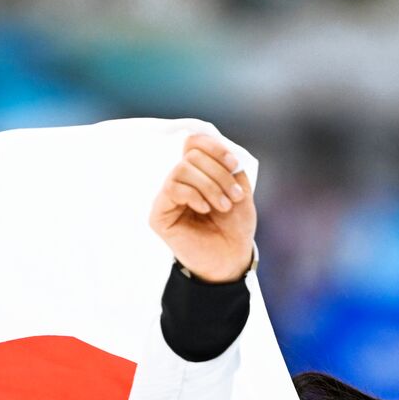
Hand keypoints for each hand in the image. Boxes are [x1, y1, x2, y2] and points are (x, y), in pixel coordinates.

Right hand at [149, 133, 255, 282]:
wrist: (231, 257)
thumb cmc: (235, 225)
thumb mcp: (240, 187)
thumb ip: (228, 165)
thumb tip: (216, 146)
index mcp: (198, 172)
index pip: (194, 142)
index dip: (214, 147)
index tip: (235, 164)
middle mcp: (179, 181)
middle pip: (191, 155)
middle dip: (219, 173)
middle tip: (235, 196)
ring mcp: (167, 197)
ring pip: (182, 169)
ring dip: (210, 186)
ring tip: (224, 206)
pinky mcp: (159, 214)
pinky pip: (172, 189)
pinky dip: (194, 195)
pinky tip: (205, 210)